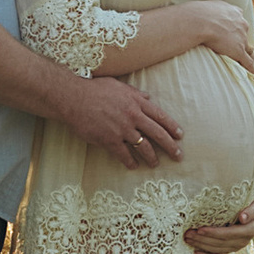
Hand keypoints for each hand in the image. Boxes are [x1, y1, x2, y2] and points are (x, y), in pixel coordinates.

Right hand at [67, 75, 184, 166]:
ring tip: (155, 164)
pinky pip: (124, 154)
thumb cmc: (95, 89)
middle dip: (170, 146)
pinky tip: (133, 166)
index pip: (160, 116)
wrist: (74, 98)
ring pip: (143, 147)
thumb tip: (148, 97)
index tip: (180, 135)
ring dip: (152, 157)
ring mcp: (122, 129)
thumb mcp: (119, 86)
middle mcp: (133, 116)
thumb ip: (135, 93)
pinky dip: (130, 162)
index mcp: (137, 102)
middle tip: (178, 156)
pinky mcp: (110, 140)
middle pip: (157, 133)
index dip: (172, 127)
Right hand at [179, 0, 253, 73]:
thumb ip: (211, 9)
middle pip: (244, 34)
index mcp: (234, 12)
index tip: (232, 31)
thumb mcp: (207, 5)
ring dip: (246, 54)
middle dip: (241, 39)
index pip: (239, 20)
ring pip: (248, 48)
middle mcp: (241, 24)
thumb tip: (200, 10)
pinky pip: (247, 61)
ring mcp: (241, 38)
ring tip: (244, 61)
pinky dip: (250, 68)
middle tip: (235, 45)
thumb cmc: (199, 13)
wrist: (200, 22)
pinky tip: (252, 73)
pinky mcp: (239, 51)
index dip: (236, 27)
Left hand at [185, 195, 253, 253]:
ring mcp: (236, 246)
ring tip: (187, 238)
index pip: (229, 234)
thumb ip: (253, 210)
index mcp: (249, 230)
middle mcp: (243, 241)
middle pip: (220, 242)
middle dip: (203, 239)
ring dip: (201, 245)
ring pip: (217, 249)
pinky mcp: (230, 248)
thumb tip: (243, 217)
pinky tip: (196, 253)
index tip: (200, 229)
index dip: (214, 233)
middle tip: (188, 233)